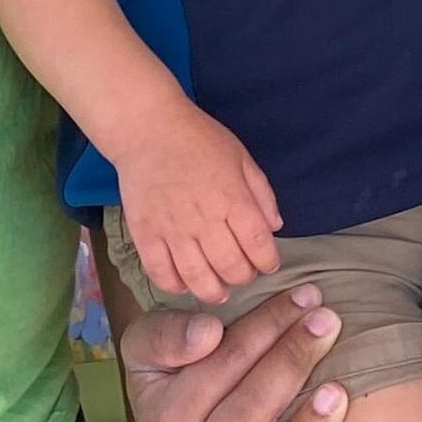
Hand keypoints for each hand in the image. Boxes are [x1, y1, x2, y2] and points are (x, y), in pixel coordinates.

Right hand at [115, 101, 282, 303]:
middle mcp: (205, 219)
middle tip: (242, 274)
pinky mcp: (146, 234)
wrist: (149, 129)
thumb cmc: (199, 139)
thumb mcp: (241, 157)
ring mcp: (173, 230)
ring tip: (219, 290)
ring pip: (198, 278)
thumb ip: (261, 194)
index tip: (267, 264)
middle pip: (231, 267)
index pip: (258, 245)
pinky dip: (175, 286)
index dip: (268, 262)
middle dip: (243, 277)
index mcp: (232, 198)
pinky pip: (161, 273)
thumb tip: (275, 228)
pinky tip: (184, 283)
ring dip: (213, 292)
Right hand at [122, 285, 350, 421]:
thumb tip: (208, 334)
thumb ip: (169, 333)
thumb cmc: (176, 365)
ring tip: (337, 394)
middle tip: (327, 324)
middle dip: (290, 362)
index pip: (219, 368)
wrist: (179, 410)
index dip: (263, 328)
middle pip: (245, 417)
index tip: (303, 298)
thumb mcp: (150, 341)